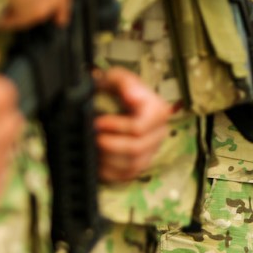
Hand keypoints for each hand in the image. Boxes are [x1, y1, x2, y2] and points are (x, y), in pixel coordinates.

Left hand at [94, 68, 171, 182]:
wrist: (117, 101)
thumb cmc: (117, 90)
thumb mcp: (118, 77)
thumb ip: (125, 83)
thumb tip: (133, 97)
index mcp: (158, 111)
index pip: (140, 127)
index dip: (117, 127)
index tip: (99, 122)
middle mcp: (159, 132)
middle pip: (136, 148)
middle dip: (110, 144)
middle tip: (93, 136)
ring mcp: (151, 150)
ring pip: (132, 164)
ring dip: (108, 158)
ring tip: (95, 146)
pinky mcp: (141, 163)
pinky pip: (127, 175)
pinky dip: (110, 170)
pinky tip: (99, 159)